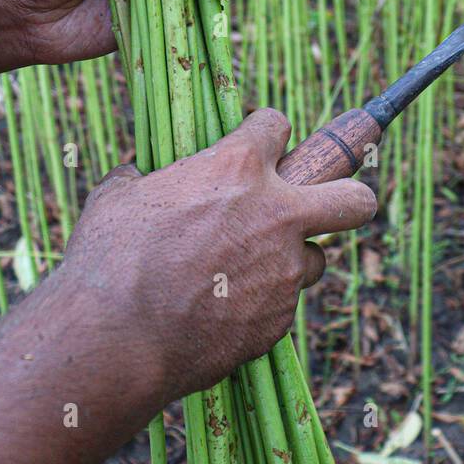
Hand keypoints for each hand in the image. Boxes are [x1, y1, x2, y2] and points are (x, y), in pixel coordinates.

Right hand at [60, 109, 376, 400]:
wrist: (114, 338)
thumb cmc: (108, 258)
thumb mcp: (118, 198)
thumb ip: (143, 180)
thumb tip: (135, 178)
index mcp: (237, 167)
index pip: (278, 125)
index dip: (265, 133)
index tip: (257, 145)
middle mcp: (276, 213)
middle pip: (355, 198)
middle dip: (349, 197)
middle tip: (323, 204)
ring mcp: (283, 270)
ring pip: (314, 259)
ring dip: (289, 261)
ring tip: (242, 273)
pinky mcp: (278, 320)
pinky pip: (281, 305)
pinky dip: (259, 306)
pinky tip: (218, 314)